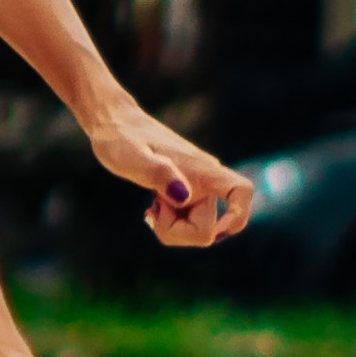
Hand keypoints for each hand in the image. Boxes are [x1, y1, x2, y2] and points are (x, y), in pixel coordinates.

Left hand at [86, 105, 254, 247]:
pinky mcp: (185, 193)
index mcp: (201, 170)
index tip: (210, 229)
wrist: (114, 124)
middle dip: (179, 232)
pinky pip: (186, 222)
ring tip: (151, 206)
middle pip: (209, 228)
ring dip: (172, 228)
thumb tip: (183, 197)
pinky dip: (170, 224)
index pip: (241, 191)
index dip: (237, 216)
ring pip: (197, 228)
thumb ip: (158, 173)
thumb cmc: (120, 138)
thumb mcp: (132, 157)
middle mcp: (205, 180)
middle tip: (152, 209)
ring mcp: (196, 188)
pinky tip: (153, 209)